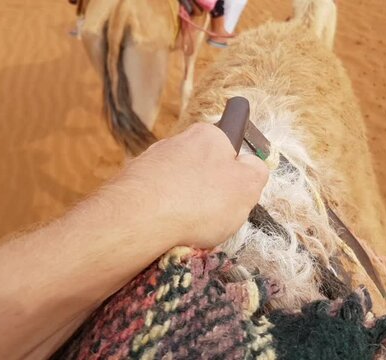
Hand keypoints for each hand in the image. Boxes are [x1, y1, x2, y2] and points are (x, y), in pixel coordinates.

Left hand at [107, 123, 267, 248]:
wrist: (138, 221)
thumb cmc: (197, 202)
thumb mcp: (248, 186)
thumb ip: (256, 171)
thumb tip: (253, 166)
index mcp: (207, 136)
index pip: (228, 146)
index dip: (234, 171)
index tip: (233, 193)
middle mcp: (175, 143)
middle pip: (201, 169)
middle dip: (208, 193)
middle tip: (214, 217)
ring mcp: (149, 164)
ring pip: (176, 187)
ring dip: (183, 206)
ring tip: (186, 229)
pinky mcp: (129, 187)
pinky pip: (154, 203)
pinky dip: (161, 216)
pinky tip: (164, 231)